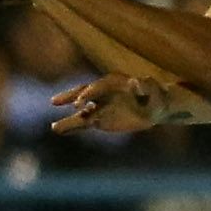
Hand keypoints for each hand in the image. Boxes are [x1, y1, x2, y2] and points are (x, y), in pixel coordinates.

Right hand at [51, 74, 170, 133]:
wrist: (156, 106)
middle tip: (57, 102)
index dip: (89, 94)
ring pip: (81, 112)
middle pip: (83, 93)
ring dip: (68, 120)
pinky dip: (71, 126)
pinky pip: (83, 123)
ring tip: (54, 128)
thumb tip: (136, 80)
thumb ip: (144, 86)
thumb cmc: (156, 96)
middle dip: (71, 97)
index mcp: (113, 82)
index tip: (80, 103)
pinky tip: (57, 130)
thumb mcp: (153, 90)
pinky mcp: (100, 118)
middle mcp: (103, 92)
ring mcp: (99, 106)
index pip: (97, 87)